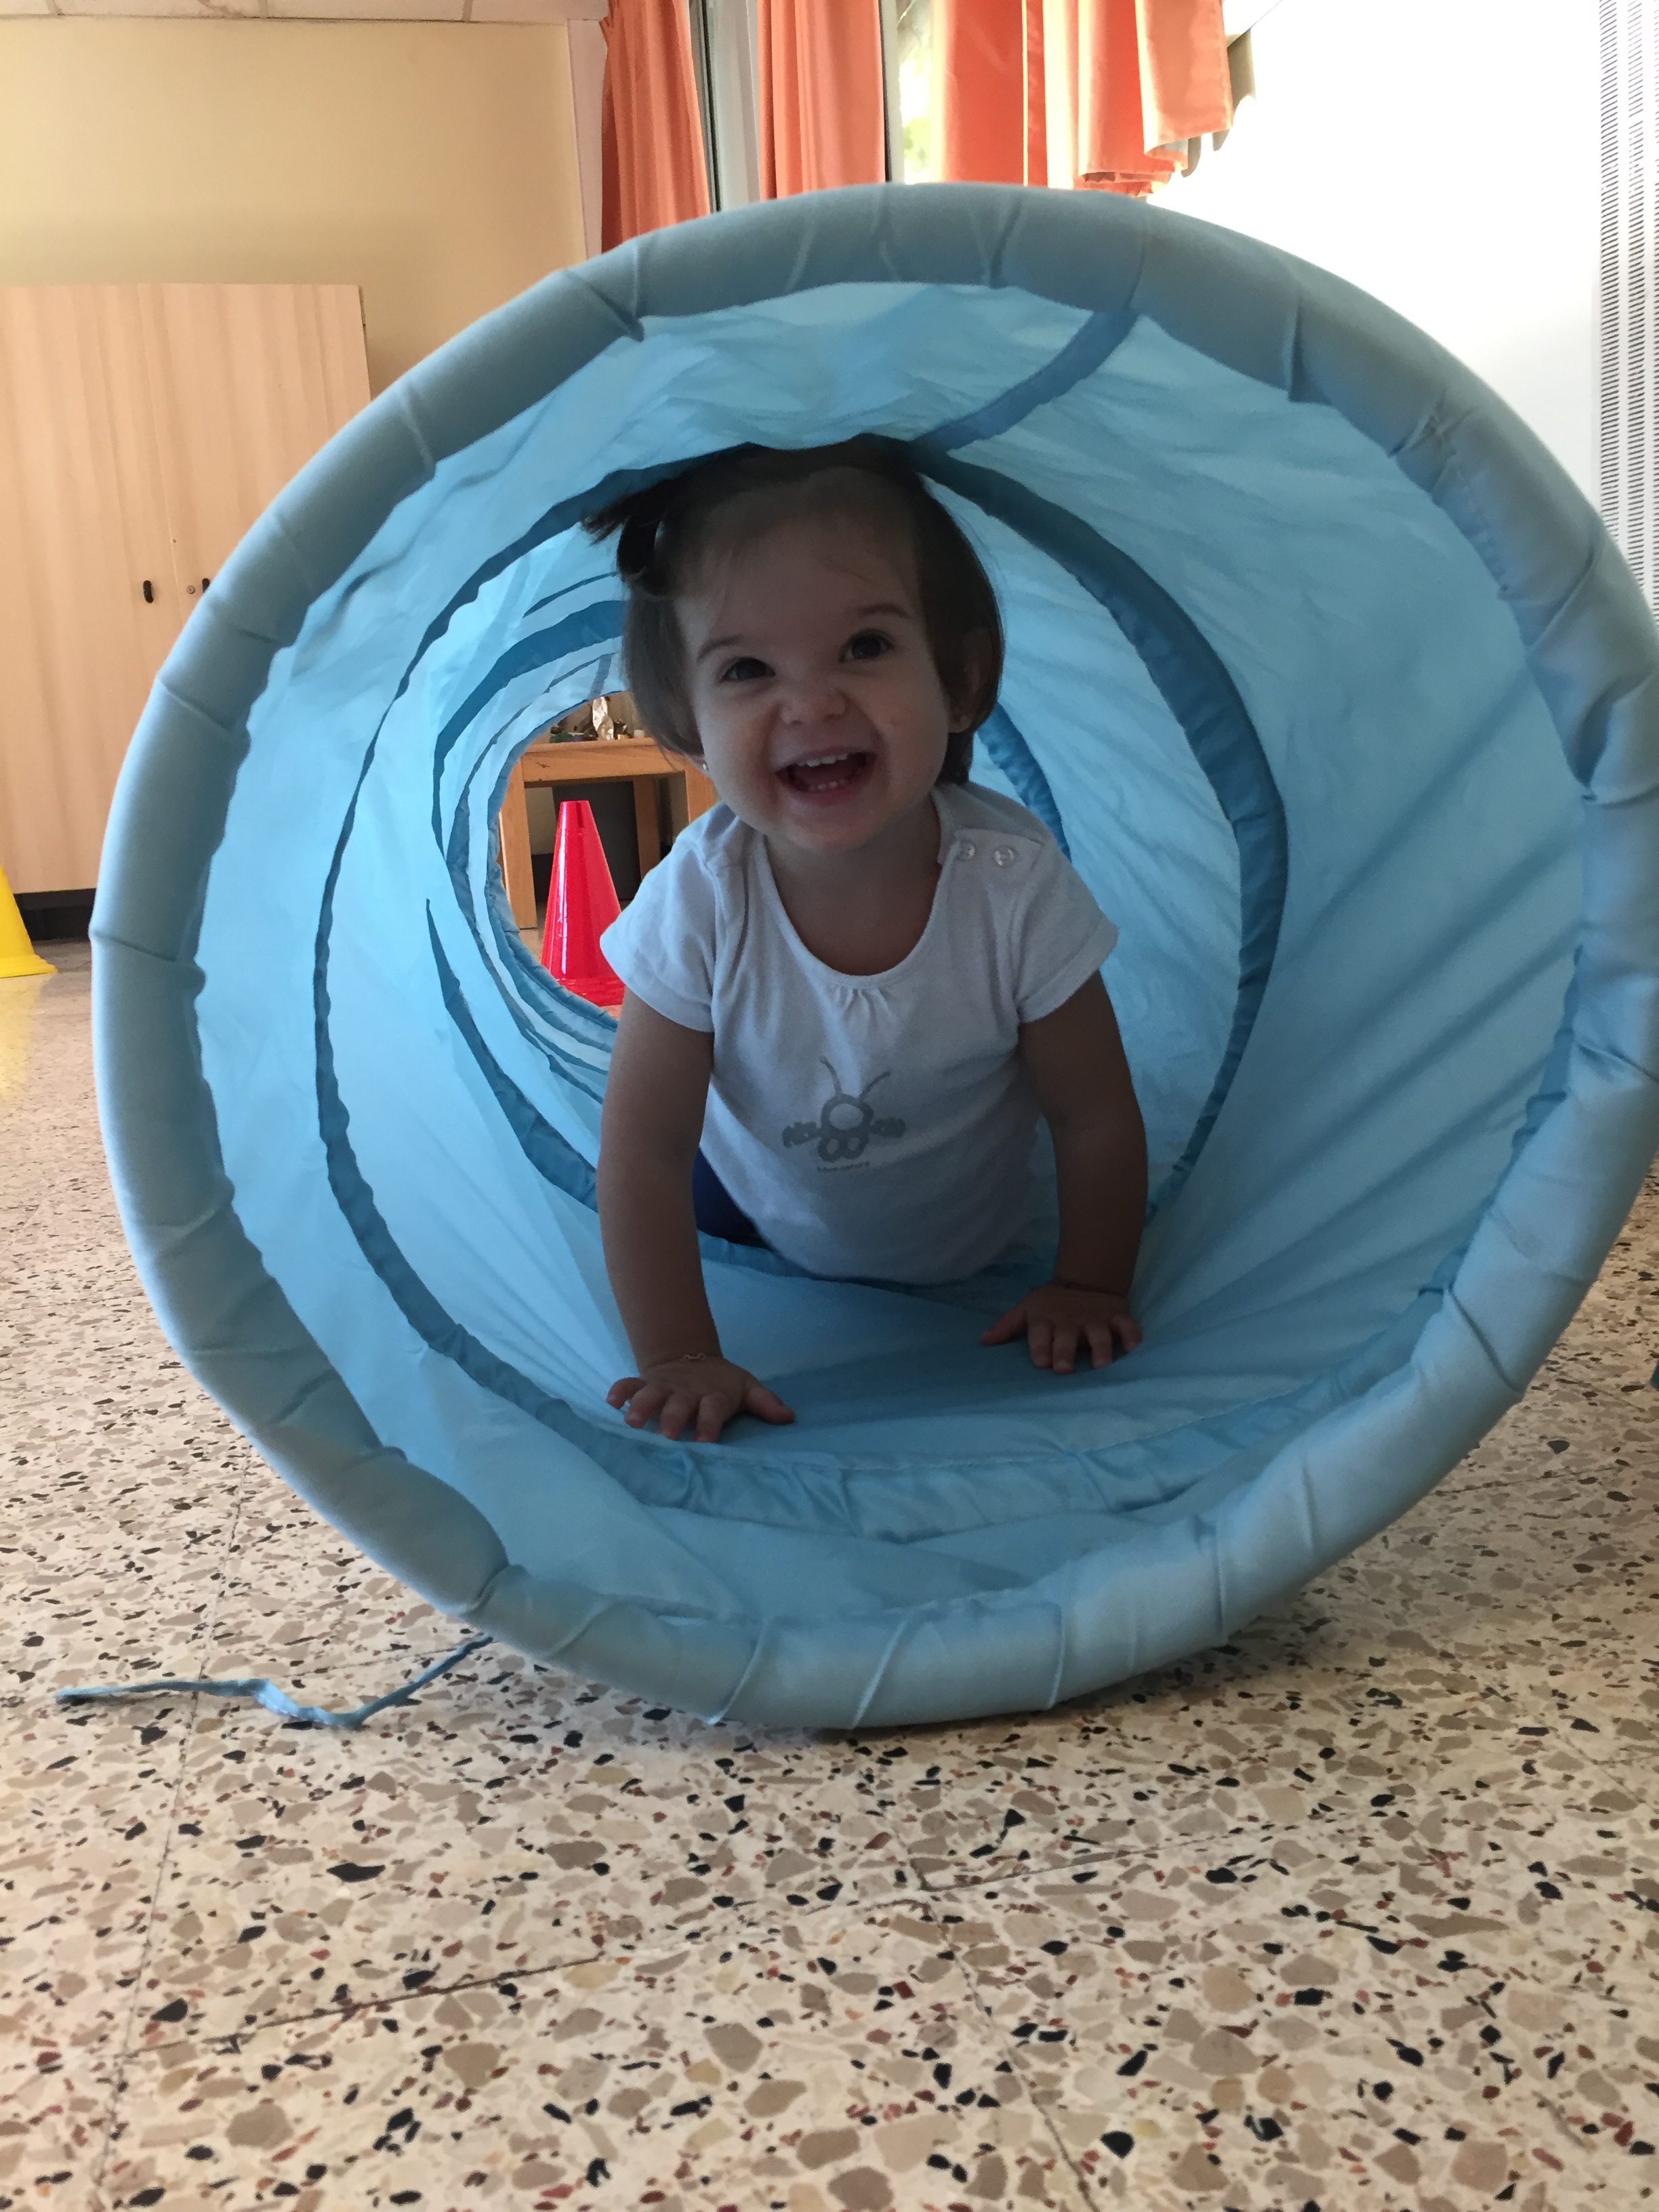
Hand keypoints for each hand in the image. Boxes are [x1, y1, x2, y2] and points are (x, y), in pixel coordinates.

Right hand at [607, 1356, 795, 1441]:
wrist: (691, 1358)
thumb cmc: (721, 1383)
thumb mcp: (746, 1388)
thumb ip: (765, 1403)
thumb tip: (790, 1417)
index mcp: (713, 1395)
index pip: (713, 1410)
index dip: (710, 1424)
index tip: (706, 1442)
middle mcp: (687, 1393)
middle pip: (679, 1405)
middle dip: (673, 1419)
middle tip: (667, 1435)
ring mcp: (664, 1388)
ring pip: (651, 1396)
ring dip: (641, 1407)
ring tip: (632, 1422)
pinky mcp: (645, 1384)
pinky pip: (630, 1385)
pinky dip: (620, 1391)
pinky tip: (610, 1402)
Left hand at [980, 1281, 1141, 1372]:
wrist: (1086, 1281)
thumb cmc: (1051, 1304)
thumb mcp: (1027, 1310)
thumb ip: (1007, 1326)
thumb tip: (983, 1340)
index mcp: (1046, 1319)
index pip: (1040, 1334)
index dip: (1040, 1347)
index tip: (1040, 1361)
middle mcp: (1071, 1320)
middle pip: (1067, 1336)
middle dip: (1065, 1351)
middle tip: (1064, 1368)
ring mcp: (1096, 1318)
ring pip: (1099, 1334)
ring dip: (1101, 1347)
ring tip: (1100, 1364)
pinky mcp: (1118, 1317)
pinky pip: (1127, 1326)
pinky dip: (1131, 1335)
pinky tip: (1132, 1347)